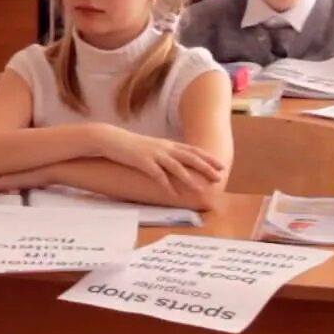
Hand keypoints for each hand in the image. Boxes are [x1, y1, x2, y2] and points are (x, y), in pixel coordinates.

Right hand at [109, 132, 224, 196]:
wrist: (112, 139)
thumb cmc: (132, 146)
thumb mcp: (152, 147)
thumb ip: (165, 154)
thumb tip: (177, 163)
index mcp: (168, 144)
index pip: (192, 150)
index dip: (208, 158)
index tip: (221, 165)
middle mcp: (164, 148)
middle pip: (190, 157)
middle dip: (206, 168)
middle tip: (219, 178)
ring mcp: (154, 154)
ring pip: (176, 166)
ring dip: (190, 179)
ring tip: (200, 189)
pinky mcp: (142, 162)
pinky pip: (158, 175)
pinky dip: (167, 185)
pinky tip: (174, 194)